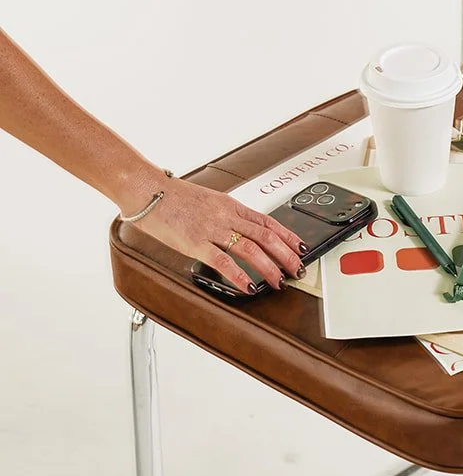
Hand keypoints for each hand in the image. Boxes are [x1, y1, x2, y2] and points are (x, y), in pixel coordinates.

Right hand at [133, 178, 305, 291]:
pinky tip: (247, 286)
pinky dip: (238, 275)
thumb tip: (239, 229)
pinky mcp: (195, 242)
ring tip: (278, 282)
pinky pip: (222, 260)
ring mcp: (211, 229)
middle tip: (297, 270)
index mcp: (230, 205)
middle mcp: (225, 216)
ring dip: (268, 267)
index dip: (288, 236)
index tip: (301, 247)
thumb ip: (225, 214)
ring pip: (250, 248)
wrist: (147, 189)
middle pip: (266, 236)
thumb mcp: (207, 200)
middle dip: (286, 255)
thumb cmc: (172, 196)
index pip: (267, 221)